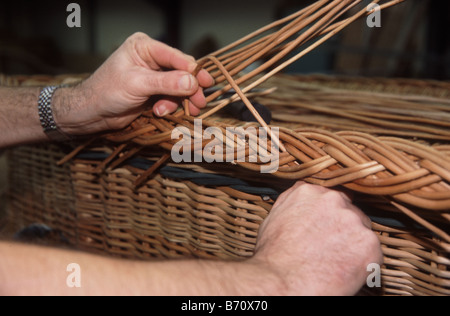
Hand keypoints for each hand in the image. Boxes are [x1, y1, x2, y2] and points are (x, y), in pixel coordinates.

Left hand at [54, 32, 213, 134]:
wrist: (92, 113)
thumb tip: (192, 81)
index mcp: (144, 47)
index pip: (175, 56)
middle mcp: (151, 58)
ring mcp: (154, 76)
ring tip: (174, 112)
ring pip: (179, 87)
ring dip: (178, 101)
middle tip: (198, 103)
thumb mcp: (137, 85)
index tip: (206, 82)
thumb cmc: (106, 92)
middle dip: (189, 89)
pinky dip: (170, 106)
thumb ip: (166, 83)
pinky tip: (159, 112)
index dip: (193, 69)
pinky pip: (172, 97)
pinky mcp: (155, 91)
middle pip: (182, 72)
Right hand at [253, 182, 382, 295]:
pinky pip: (372, 253)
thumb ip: (292, 200)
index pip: (331, 198)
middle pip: (349, 212)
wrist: (282, 282)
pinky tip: (343, 270)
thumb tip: (301, 192)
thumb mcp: (274, 216)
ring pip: (362, 232)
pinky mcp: (368, 243)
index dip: (330, 217)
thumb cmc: (274, 255)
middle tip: (331, 248)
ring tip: (335, 261)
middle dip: (344, 229)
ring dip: (354, 245)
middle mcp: (333, 200)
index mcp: (310, 192)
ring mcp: (352, 220)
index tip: (327, 229)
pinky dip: (363, 263)